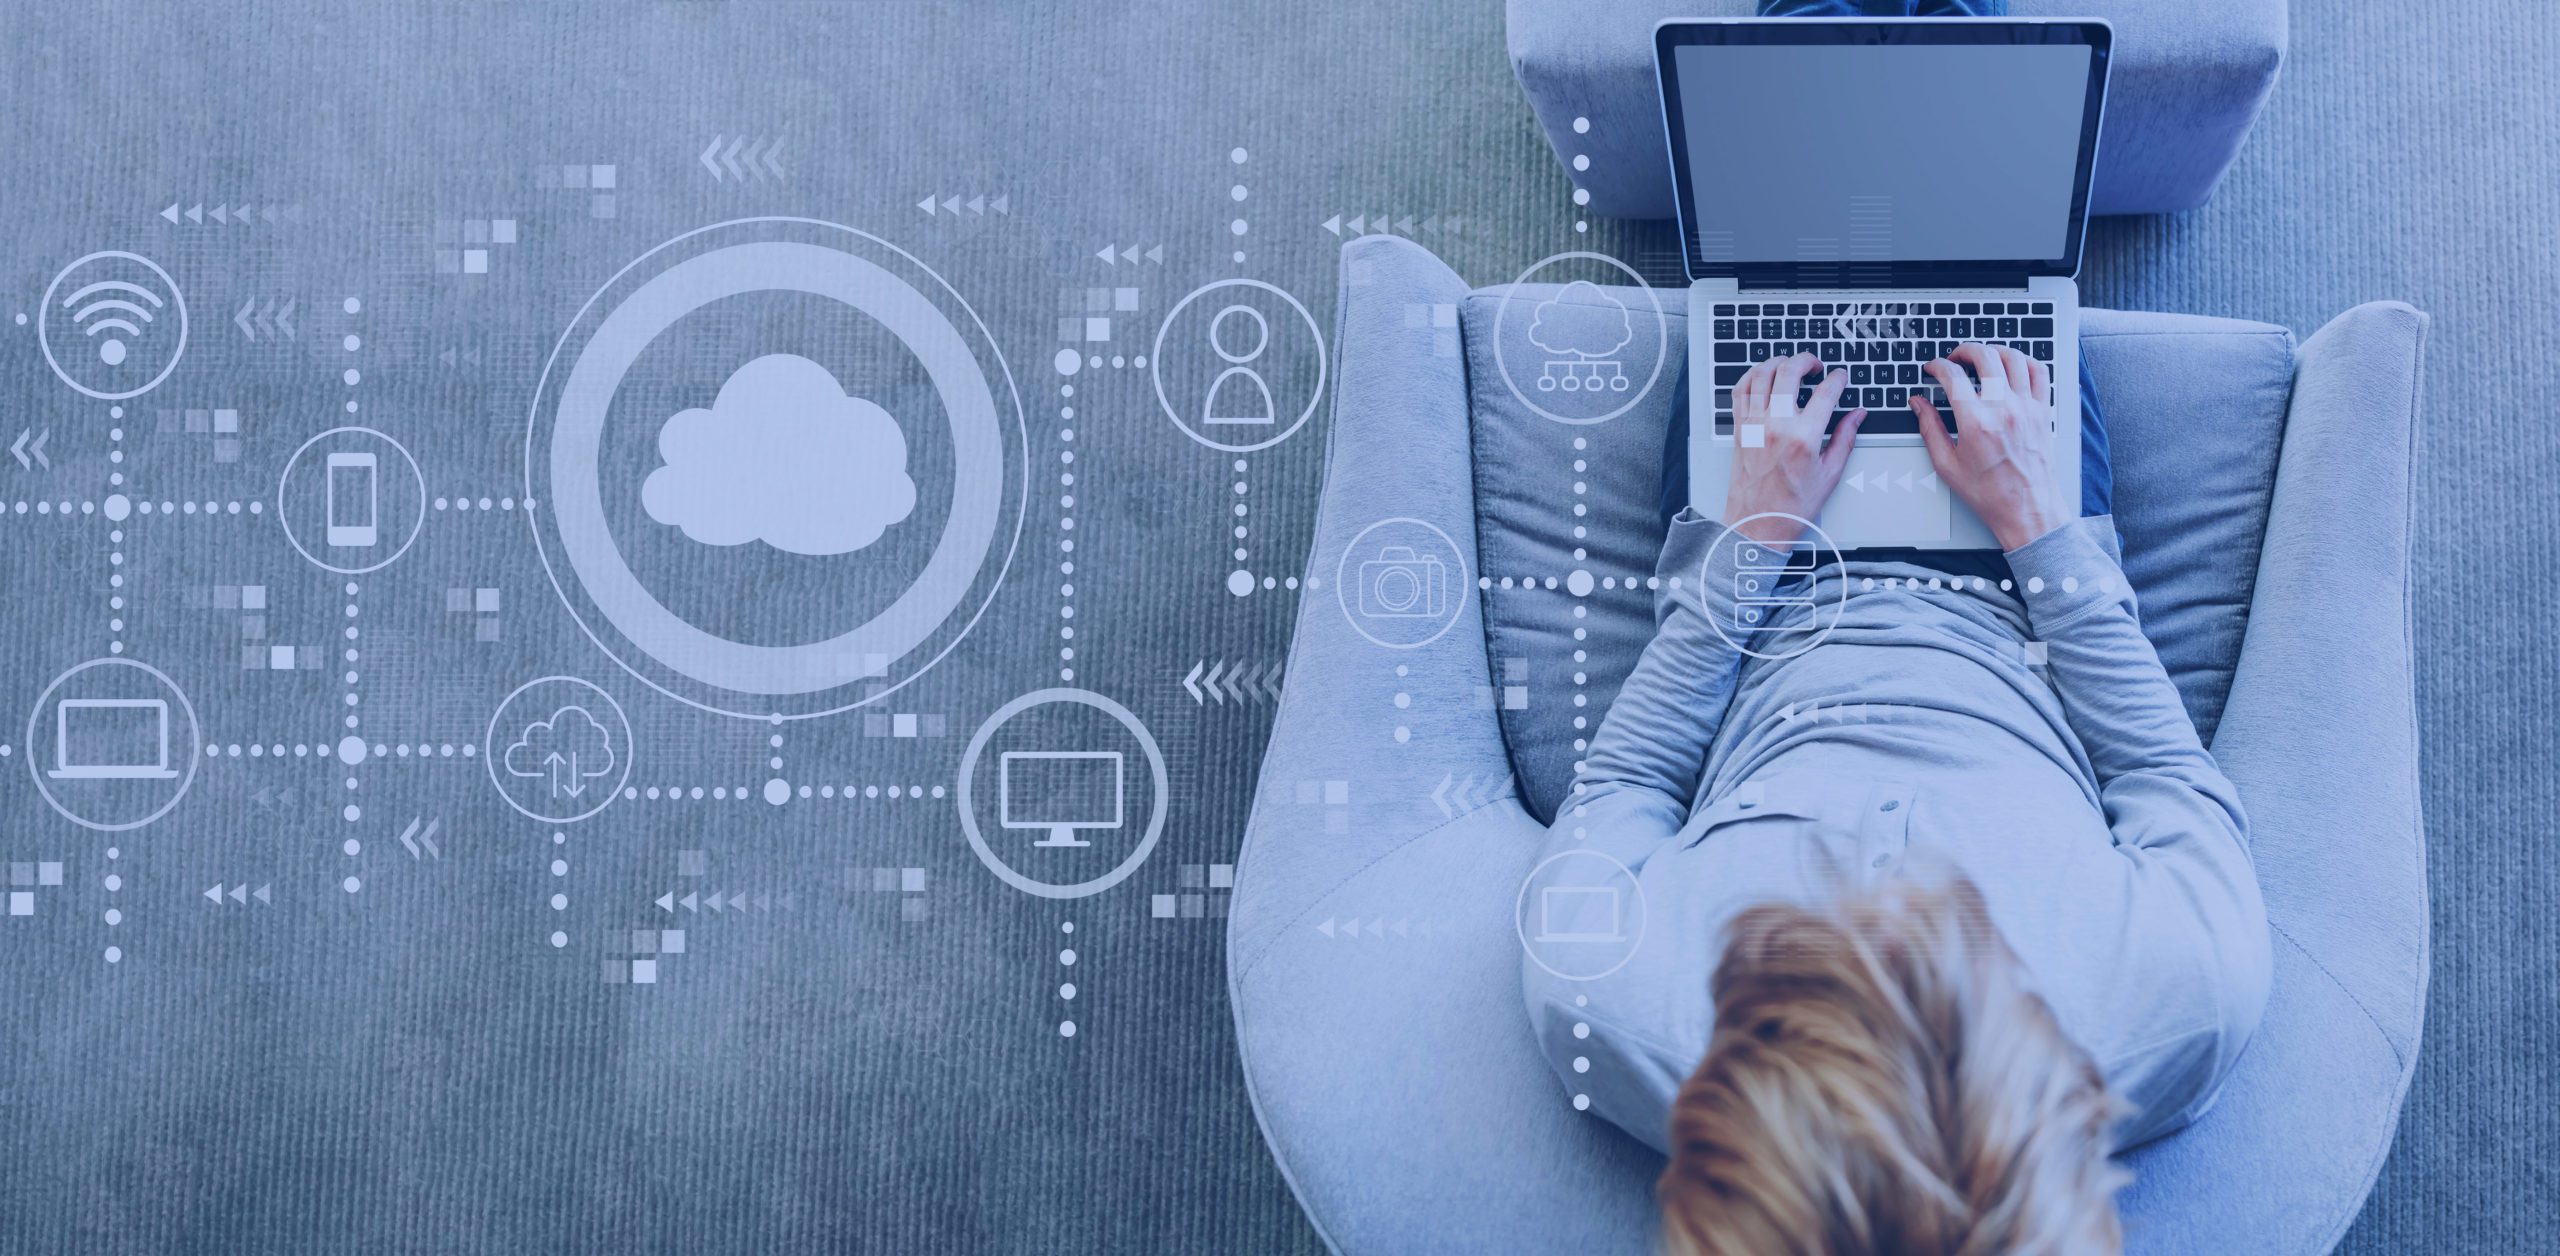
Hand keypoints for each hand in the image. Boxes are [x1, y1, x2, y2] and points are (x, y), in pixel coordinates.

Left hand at [1720, 352, 1866, 547]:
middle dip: (1807, 360)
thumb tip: (1857, 415)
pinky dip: (1752, 376)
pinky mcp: (1739, 428)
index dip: (1838, 379)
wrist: (1757, 523)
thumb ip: (1846, 438)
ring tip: (1791, 367)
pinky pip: (1740, 389)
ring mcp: (1753, 424)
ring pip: (1761, 373)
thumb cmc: (1791, 505)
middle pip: (1789, 371)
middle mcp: (1775, 425)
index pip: (1825, 392)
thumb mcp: (1829, 474)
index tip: (1841, 378)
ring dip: (1779, 362)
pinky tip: (1764, 377)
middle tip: (1816, 366)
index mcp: (1803, 437)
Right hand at [1914, 343, 2069, 551]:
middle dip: (1964, 350)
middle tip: (1955, 358)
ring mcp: (2027, 408)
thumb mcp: (1947, 465)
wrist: (2028, 508)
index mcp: (1976, 423)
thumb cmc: (1990, 493)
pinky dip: (2024, 361)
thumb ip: (1930, 428)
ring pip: (2013, 357)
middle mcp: (2004, 410)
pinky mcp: (2043, 411)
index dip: (1937, 366)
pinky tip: (2012, 367)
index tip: (1932, 368)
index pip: (1952, 376)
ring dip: (1994, 351)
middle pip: (1984, 356)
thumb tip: (1919, 404)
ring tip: (1982, 358)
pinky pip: (2039, 371)